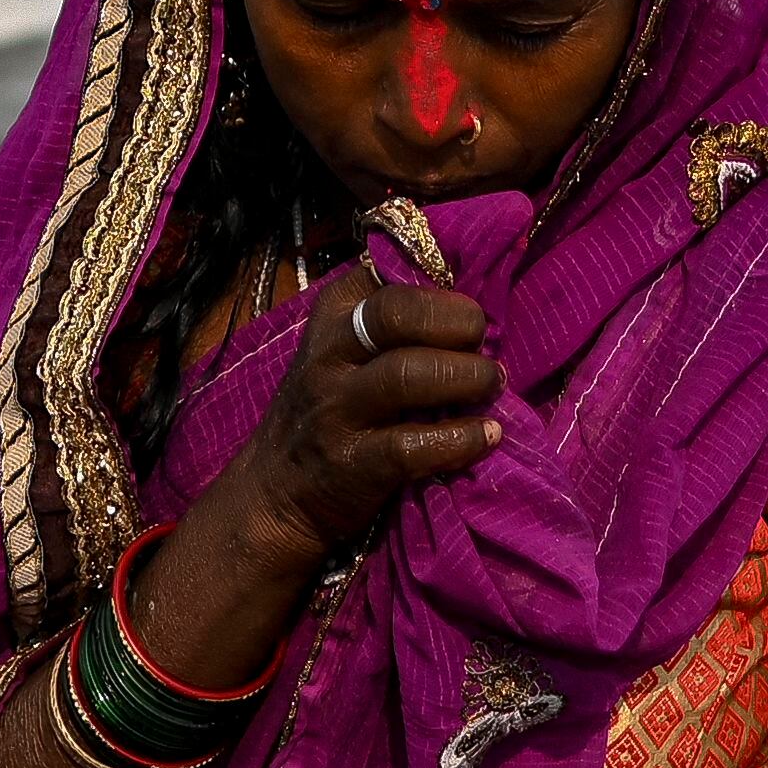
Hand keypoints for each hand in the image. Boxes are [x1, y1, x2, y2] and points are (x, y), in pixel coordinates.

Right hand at [212, 265, 500, 576]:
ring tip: (491, 385)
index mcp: (333, 316)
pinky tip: (485, 436)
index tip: (470, 304)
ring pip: (406, 374)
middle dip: (454, 320)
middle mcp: (327, 355)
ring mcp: (335, 408)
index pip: (386, 275)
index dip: (440, 283)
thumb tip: (474, 305)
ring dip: (465, 377)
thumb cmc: (331, 411)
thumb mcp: (344, 353)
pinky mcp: (351, 463)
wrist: (275, 492)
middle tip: (483, 342)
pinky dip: (461, 439)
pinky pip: (413, 444)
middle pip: (394, 313)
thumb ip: (393, 325)